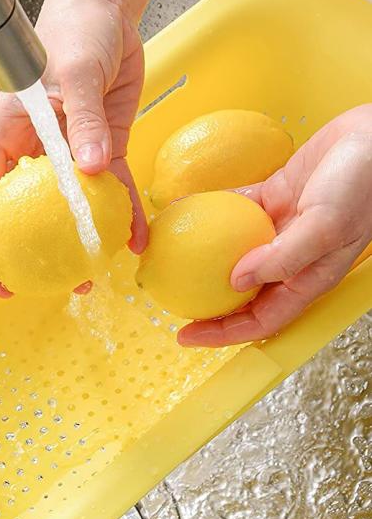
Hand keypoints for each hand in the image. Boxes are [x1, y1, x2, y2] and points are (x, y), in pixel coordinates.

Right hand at [0, 0, 149, 295]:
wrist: (108, 14)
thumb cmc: (72, 34)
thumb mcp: (74, 75)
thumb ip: (82, 121)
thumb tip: (90, 168)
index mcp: (7, 135)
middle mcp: (35, 151)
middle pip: (23, 212)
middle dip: (23, 253)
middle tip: (23, 290)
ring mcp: (70, 154)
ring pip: (70, 209)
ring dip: (77, 244)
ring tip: (84, 280)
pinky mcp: (103, 148)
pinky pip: (113, 189)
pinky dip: (124, 214)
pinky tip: (134, 239)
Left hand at [178, 105, 371, 346]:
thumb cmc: (362, 184)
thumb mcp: (325, 226)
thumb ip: (283, 258)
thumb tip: (235, 281)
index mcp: (308, 278)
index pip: (261, 320)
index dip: (223, 333)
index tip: (185, 335)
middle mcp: (292, 259)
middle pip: (241, 294)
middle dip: (206, 303)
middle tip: (167, 299)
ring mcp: (282, 228)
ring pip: (233, 254)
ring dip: (201, 258)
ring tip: (167, 258)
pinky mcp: (275, 198)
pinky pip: (234, 211)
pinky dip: (209, 211)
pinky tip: (181, 210)